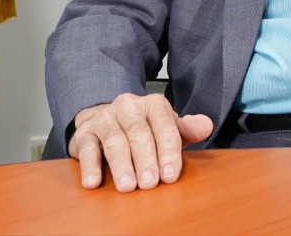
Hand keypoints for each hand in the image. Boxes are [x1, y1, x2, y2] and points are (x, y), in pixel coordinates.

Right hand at [68, 94, 213, 191]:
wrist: (106, 119)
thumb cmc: (143, 128)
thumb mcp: (168, 127)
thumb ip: (187, 129)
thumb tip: (206, 125)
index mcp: (153, 104)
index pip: (164, 126)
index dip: (168, 152)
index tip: (170, 175)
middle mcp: (128, 106)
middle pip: (139, 134)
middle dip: (146, 160)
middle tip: (150, 183)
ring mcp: (104, 118)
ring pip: (114, 141)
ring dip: (122, 165)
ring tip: (128, 186)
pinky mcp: (84, 132)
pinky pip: (86, 149)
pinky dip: (90, 166)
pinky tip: (94, 182)